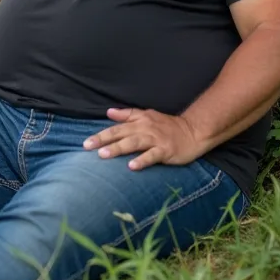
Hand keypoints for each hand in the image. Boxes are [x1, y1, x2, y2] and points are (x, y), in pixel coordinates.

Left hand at [83, 107, 206, 170]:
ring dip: (118, 148)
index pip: (117, 127)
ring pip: (133, 143)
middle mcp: (145, 128)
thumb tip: (109, 112)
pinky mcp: (166, 150)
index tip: (86, 142)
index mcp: (140, 120)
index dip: (101, 134)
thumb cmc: (168, 126)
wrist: (193, 131)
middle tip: (87, 147)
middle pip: (121, 133)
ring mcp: (156, 139)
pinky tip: (132, 167)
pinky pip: (152, 156)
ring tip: (103, 155)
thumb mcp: (148, 116)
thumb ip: (128, 115)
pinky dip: (142, 160)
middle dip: (103, 140)